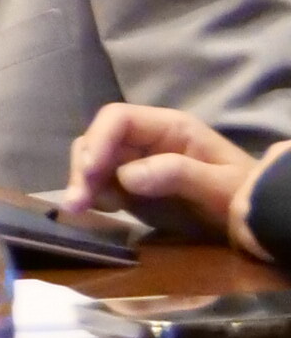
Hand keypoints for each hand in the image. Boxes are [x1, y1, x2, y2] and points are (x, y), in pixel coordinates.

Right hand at [70, 104, 269, 251]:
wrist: (261, 219)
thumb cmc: (245, 196)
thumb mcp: (221, 185)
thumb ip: (178, 174)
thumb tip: (127, 175)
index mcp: (170, 128)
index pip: (118, 118)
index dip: (97, 140)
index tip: (89, 173)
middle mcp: (148, 140)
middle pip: (100, 140)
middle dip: (83, 167)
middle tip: (76, 202)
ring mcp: (140, 163)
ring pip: (95, 161)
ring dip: (82, 182)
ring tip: (80, 209)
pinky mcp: (135, 187)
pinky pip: (103, 183)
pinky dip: (93, 195)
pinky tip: (97, 211)